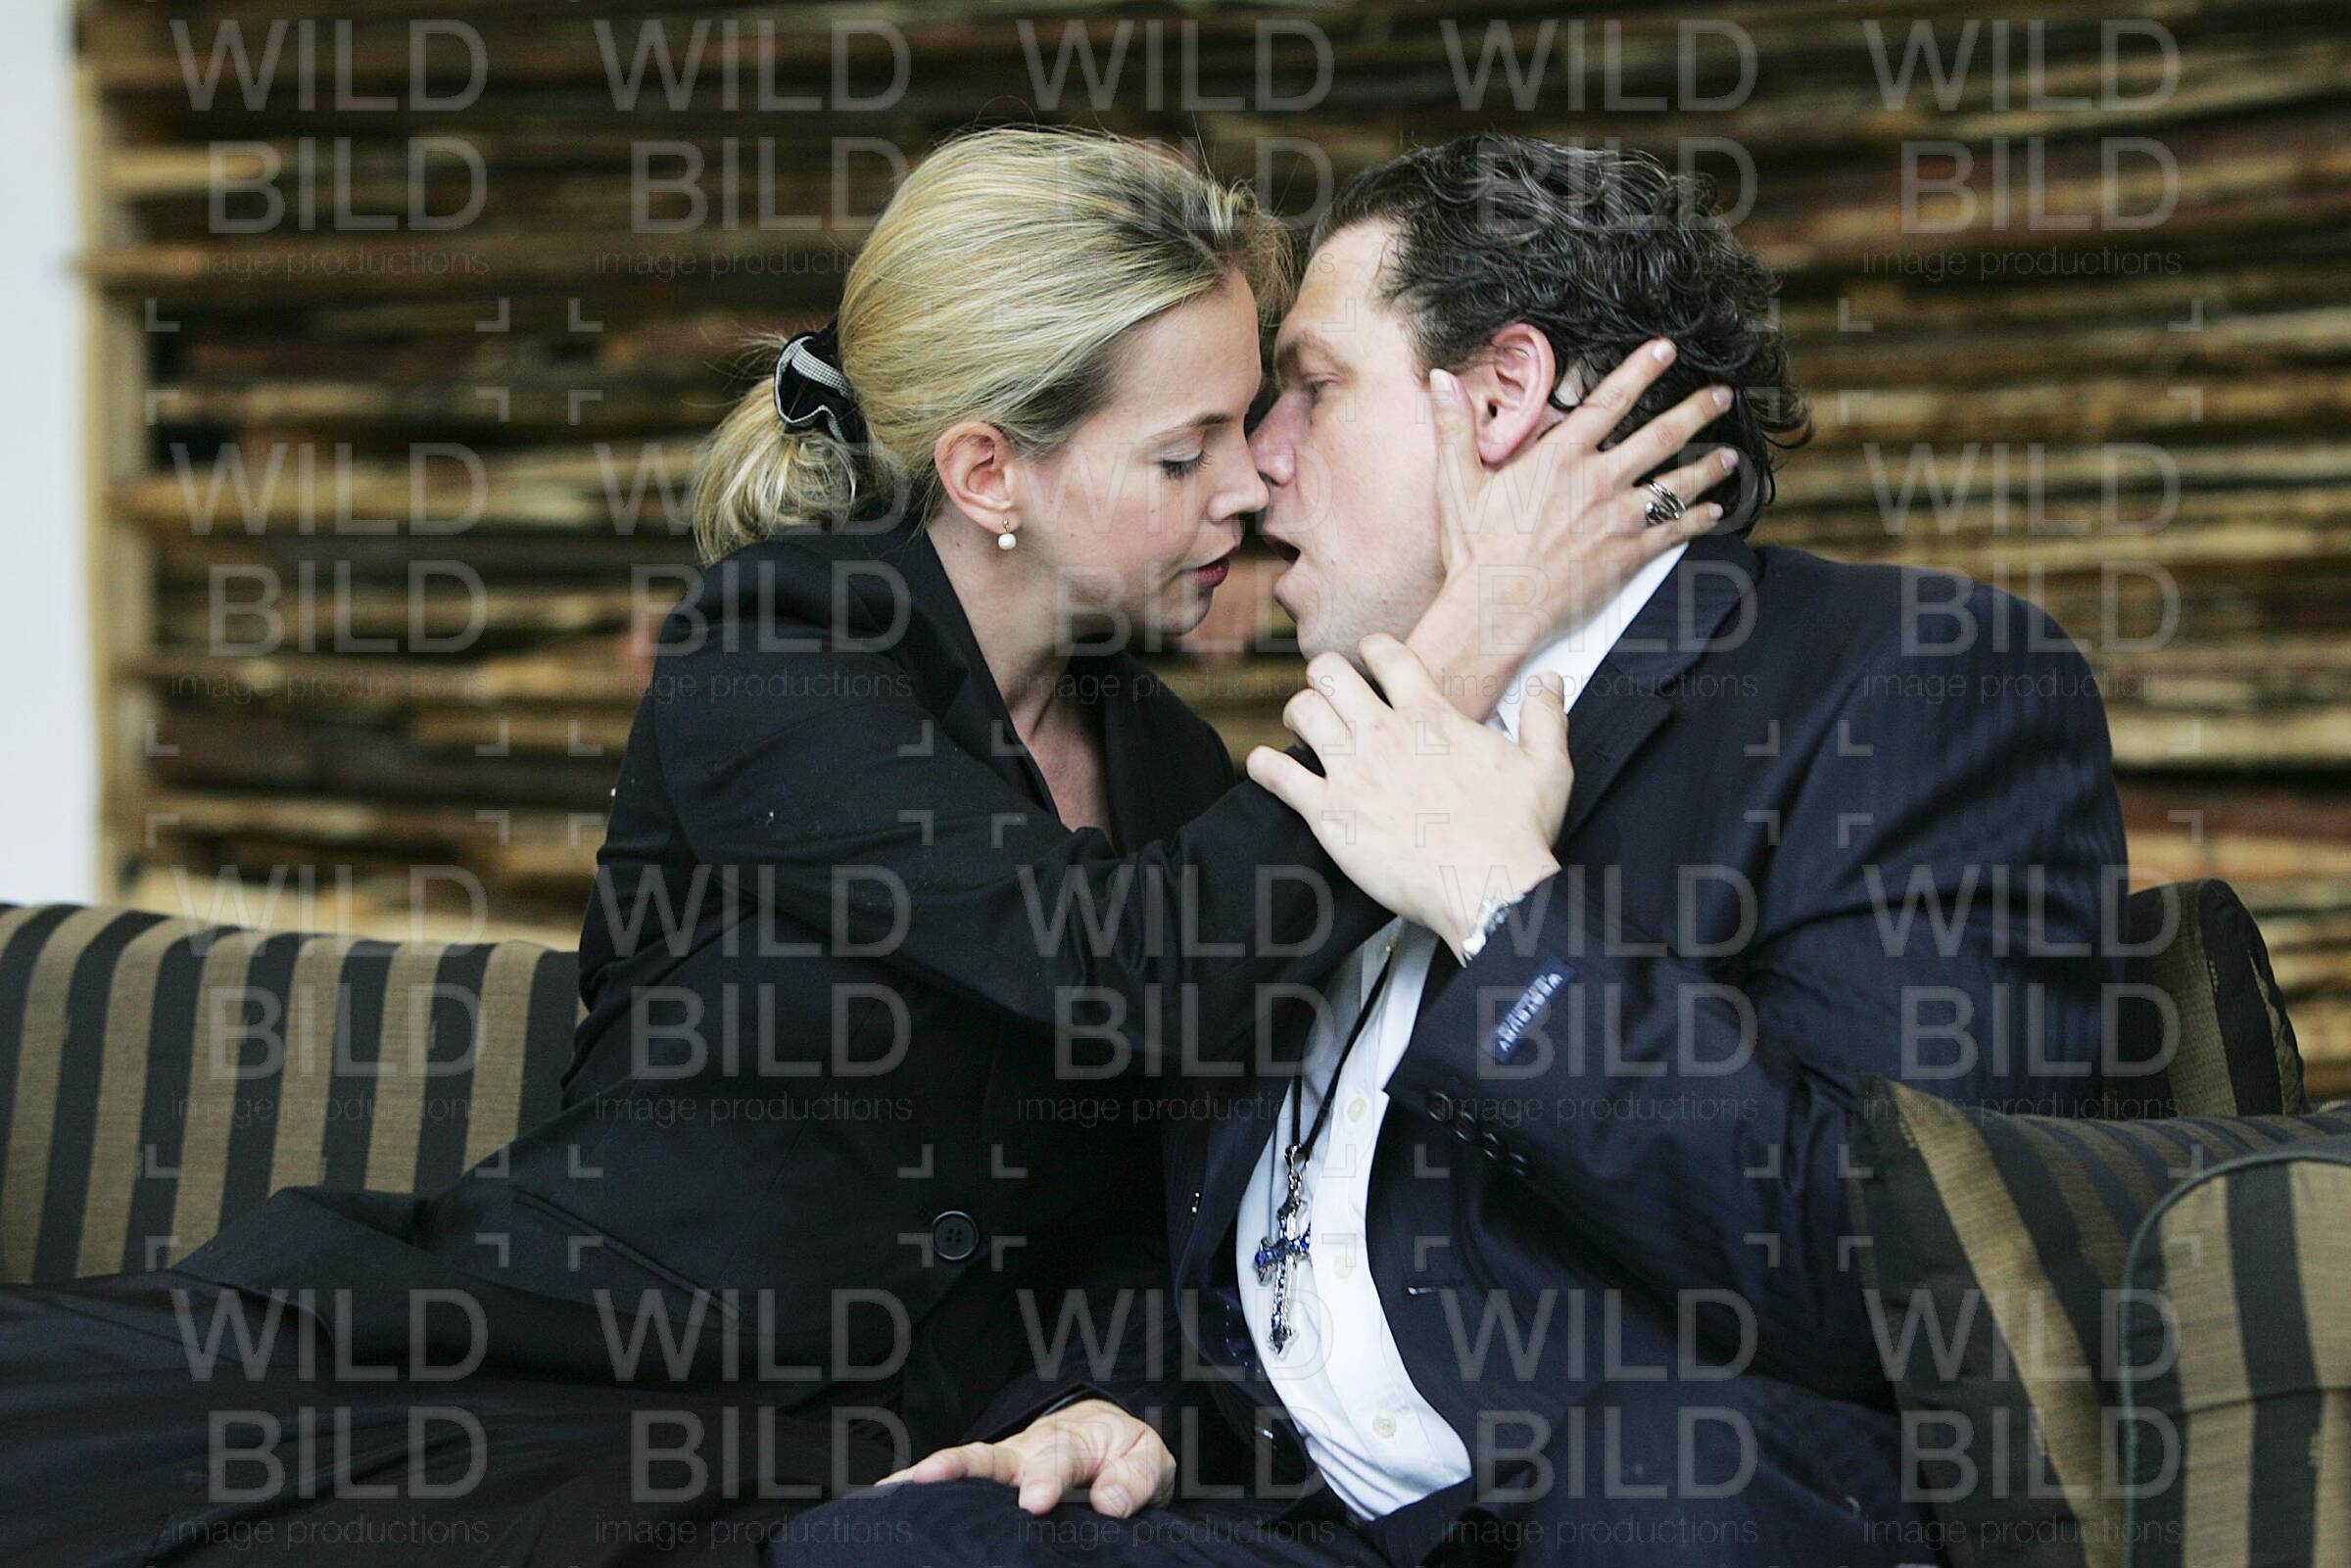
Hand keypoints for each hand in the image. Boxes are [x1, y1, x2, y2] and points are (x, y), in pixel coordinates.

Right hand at [875, 1399, 1173, 1518]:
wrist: (1107, 1436)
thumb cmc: (1124, 1453)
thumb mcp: (1149, 1459)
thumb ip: (1135, 1479)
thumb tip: (1109, 1505)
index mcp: (1074, 1441)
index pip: (1057, 1460)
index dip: (1045, 1480)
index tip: (1036, 1503)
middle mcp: (1029, 1450)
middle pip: (993, 1456)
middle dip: (965, 1467)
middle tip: (932, 1478)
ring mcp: (1006, 1467)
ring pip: (967, 1467)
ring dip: (932, 1475)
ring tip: (893, 1488)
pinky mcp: (992, 1485)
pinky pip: (958, 1485)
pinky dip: (924, 1488)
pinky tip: (889, 1499)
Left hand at [1248, 635, 1567, 957]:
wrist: (1487, 888)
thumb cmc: (1514, 833)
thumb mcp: (1547, 765)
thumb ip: (1545, 716)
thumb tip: (1549, 682)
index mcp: (1431, 716)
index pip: (1386, 653)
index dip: (1374, 649)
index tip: (1372, 659)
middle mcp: (1385, 734)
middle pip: (1331, 673)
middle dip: (1328, 677)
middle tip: (1333, 693)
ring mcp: (1353, 772)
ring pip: (1301, 712)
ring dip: (1300, 714)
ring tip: (1306, 725)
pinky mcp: (1330, 813)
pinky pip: (1278, 775)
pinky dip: (1264, 767)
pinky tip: (1266, 766)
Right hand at [1432, 337, 1734, 599]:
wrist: (1496, 609)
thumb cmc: (1475, 550)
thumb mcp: (1457, 483)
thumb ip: (1454, 427)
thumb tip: (1439, 380)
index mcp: (1559, 458)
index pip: (1609, 402)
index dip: (1640, 370)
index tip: (1665, 349)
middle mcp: (1596, 482)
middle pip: (1659, 437)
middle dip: (1695, 411)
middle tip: (1721, 395)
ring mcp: (1617, 520)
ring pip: (1676, 484)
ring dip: (1707, 466)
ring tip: (1730, 454)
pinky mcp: (1627, 556)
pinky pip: (1673, 532)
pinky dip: (1697, 519)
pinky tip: (1713, 512)